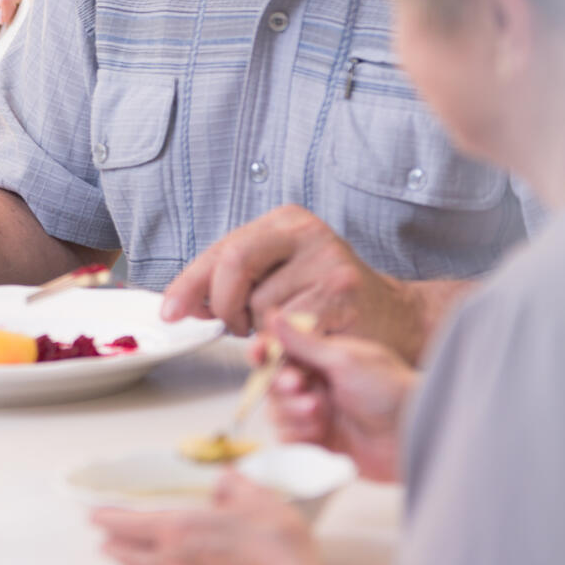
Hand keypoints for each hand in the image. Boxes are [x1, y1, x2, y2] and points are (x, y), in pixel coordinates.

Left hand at [93, 471, 322, 564]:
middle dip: (112, 541)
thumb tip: (224, 480)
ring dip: (125, 563)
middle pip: (127, 552)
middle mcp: (172, 559)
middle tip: (102, 534)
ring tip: (118, 556)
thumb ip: (233, 484)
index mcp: (179, 528)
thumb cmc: (275, 548)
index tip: (94, 513)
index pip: (129, 522)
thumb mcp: (256, 498)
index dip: (108, 516)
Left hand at [159, 205, 428, 361]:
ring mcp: (327, 261)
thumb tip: (184, 304)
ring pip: (261, 303)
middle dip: (222, 304)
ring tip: (281, 329)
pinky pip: (289, 327)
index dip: (190, 284)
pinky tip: (293, 342)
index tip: (170, 312)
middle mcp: (306, 232)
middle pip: (234, 262)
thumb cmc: (325, 298)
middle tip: (232, 326)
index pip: (222, 249)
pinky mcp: (342, 294)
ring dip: (258, 330)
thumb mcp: (278, 275)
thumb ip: (233, 282)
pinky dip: (281, 342)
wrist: (393, 317)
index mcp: (284, 221)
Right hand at [266, 313, 413, 483]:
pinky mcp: (319, 443)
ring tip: (320, 412)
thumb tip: (273, 316)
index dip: (264, 352)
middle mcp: (317, 385)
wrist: (415, 434)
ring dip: (293, 412)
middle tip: (299, 386)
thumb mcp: (344, 359)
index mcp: (323, 359)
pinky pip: (289, 439)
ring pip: (278, 413)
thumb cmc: (389, 391)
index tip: (258, 355)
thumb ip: (304, 342)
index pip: (281, 351)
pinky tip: (320, 432)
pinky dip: (299, 435)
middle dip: (282, 386)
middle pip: (273, 384)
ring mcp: (317, 414)